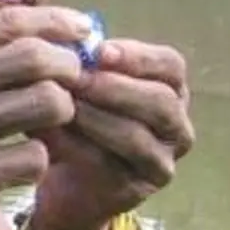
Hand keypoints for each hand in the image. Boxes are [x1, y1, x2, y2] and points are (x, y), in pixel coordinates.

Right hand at [0, 5, 94, 229]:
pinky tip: (20, 162)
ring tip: (48, 124)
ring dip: (60, 113)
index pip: (9, 23)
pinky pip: (35, 156)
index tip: (82, 30)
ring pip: (47, 103)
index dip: (57, 24)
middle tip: (75, 81)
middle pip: (36, 57)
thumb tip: (35, 33)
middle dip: (69, 67)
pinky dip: (38, 159)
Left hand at [31, 38, 193, 229]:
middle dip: (117, 87)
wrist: (64, 185)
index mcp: (171, 91)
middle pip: (162, 101)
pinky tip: (53, 135)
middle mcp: (177, 127)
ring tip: (63, 105)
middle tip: (78, 80)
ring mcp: (162, 163)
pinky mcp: (137, 191)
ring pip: (137, 136)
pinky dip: (79, 148)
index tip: (98, 51)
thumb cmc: (76, 123)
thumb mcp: (81, 87)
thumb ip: (83, 63)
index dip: (137, 56)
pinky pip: (111, 166)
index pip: (170, 65)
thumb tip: (69, 38)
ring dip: (96, 117)